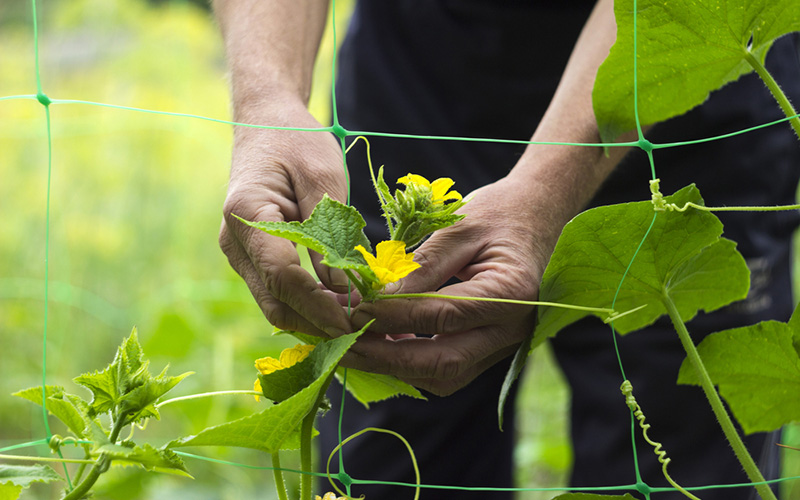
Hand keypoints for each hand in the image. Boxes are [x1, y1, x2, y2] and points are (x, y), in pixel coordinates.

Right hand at [219, 99, 352, 337]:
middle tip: (362, 333)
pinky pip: (278, 292)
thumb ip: (330, 232)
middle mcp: (235, 241)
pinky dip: (307, 306)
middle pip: (274, 302)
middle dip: (317, 324)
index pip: (282, 274)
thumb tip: (342, 289)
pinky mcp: (253, 258)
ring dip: (314, 321)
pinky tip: (340, 309)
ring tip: (357, 325)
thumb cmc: (296, 140)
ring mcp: (240, 253)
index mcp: (246, 214)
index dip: (317, 304)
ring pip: (275, 304)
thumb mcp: (323, 175)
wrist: (265, 122)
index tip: (352, 321)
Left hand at [344, 176, 555, 395]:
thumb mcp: (458, 228)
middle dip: (386, 357)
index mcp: (512, 293)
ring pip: (444, 376)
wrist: (537, 216)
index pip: (443, 315)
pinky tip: (380, 344)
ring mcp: (504, 345)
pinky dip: (411, 363)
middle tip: (341, 343)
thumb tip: (373, 300)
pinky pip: (448, 369)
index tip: (351, 310)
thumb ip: (420, 267)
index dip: (393, 316)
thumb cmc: (499, 213)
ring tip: (352, 346)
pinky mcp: (490, 349)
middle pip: (443, 362)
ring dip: (394, 367)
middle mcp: (513, 329)